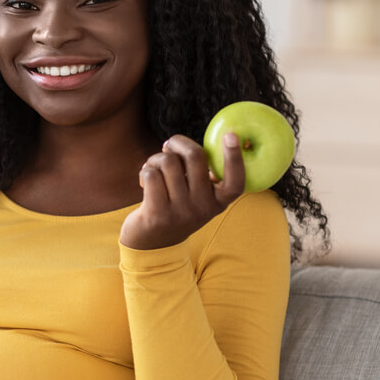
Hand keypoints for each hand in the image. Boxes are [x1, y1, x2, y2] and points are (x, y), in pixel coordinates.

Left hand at [120, 133, 244, 250]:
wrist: (151, 244)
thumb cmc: (175, 208)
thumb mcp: (197, 197)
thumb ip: (201, 175)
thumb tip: (189, 145)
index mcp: (218, 202)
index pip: (235, 181)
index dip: (235, 157)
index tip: (231, 135)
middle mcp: (203, 208)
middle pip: (195, 156)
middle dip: (178, 142)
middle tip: (168, 147)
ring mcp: (181, 212)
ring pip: (168, 162)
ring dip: (156, 159)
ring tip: (152, 168)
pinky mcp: (157, 214)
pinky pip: (151, 174)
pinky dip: (145, 171)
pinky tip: (144, 182)